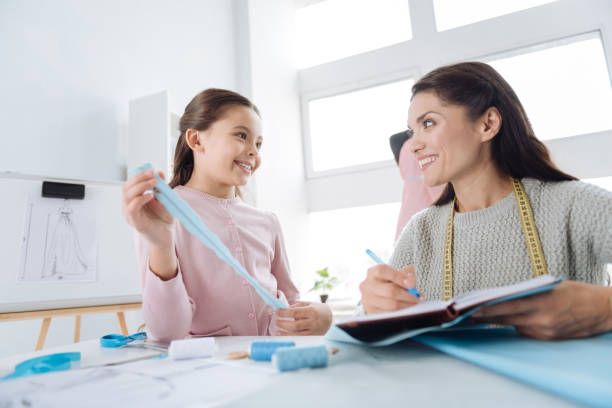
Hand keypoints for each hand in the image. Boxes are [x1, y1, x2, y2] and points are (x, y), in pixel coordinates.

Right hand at [121, 169, 173, 246]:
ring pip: (127, 195)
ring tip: (154, 183)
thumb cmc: (163, 218)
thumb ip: (161, 187)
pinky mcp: (134, 221)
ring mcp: (129, 214)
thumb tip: (159, 172)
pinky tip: (151, 196)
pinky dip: (141, 199)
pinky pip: (132, 208)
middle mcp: (128, 205)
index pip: (130, 183)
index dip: (139, 174)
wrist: (166, 236)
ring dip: (141, 186)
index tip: (152, 170)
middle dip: (139, 177)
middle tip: (153, 173)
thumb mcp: (164, 199)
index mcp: (133, 198)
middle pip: (126, 187)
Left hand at [273, 301, 331, 335]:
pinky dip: (291, 336)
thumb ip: (297, 306)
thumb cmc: (317, 308)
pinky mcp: (313, 336)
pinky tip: (284, 334)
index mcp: (311, 311)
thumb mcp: (309, 303)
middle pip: (295, 324)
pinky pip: (300, 337)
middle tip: (275, 321)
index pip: (294, 313)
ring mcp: (314, 330)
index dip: (284, 313)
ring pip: (297, 333)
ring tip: (277, 330)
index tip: (276, 312)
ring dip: (285, 332)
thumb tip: (284, 309)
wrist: (330, 317)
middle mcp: (313, 321)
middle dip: (283, 323)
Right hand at [359, 265, 421, 313]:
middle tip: (417, 298)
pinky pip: (390, 314)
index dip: (399, 276)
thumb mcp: (397, 275)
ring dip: (407, 305)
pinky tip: (407, 310)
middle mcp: (367, 286)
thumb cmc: (390, 283)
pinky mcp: (371, 312)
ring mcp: (367, 300)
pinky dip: (401, 312)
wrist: (377, 296)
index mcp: (373, 273)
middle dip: (408, 295)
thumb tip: (412, 281)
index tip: (413, 283)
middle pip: (390, 290)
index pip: (382, 271)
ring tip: (414, 304)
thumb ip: (407, 274)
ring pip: (391, 304)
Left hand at [471, 281, 611, 339]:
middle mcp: (542, 319)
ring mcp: (545, 331)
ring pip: (515, 326)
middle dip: (486, 317)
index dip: (487, 310)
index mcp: (541, 302)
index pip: (507, 306)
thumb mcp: (549, 286)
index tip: (471, 310)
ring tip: (483, 316)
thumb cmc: (577, 293)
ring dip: (501, 321)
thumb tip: (503, 296)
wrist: (603, 310)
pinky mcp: (549, 339)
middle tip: (468, 315)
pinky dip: (518, 325)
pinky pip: (527, 332)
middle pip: (506, 319)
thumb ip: (526, 293)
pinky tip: (512, 320)